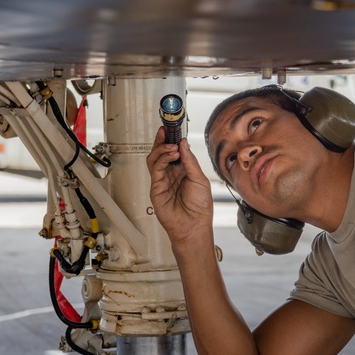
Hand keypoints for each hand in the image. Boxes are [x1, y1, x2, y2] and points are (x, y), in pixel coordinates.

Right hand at [146, 126, 213, 247]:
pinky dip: (162, 158)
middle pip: (162, 152)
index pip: (175, 151)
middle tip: (166, 129)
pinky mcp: (156, 188)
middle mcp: (171, 174)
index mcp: (183, 171)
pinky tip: (171, 155)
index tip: (174, 127)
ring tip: (173, 146)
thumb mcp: (200, 179)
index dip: (173, 139)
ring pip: (155, 158)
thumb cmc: (200, 208)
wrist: (194, 226)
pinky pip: (155, 169)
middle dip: (163, 139)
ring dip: (162, 148)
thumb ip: (189, 161)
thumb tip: (183, 143)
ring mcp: (162, 181)